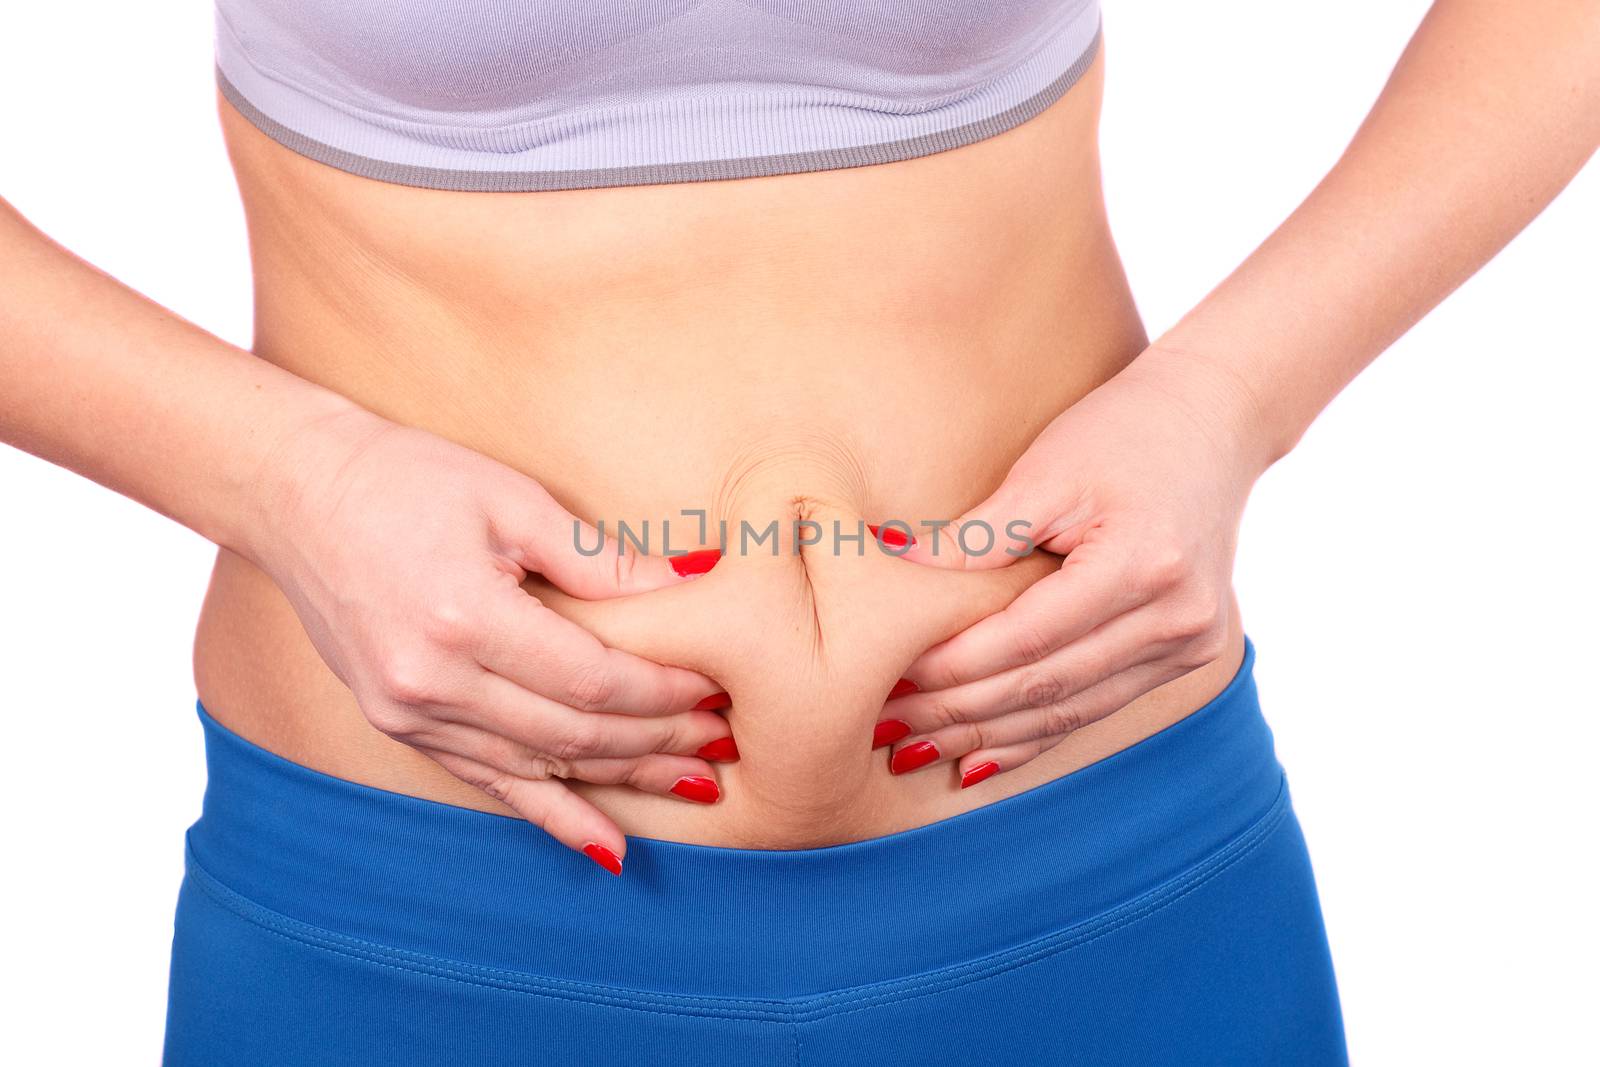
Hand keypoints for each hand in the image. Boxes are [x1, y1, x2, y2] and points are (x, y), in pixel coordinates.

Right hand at [251, 408, 734, 874]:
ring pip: (541, 767)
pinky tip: (606, 846)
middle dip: (658, 741)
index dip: (662, 693)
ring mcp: (410, 713)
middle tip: (722, 741)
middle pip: (573, 733)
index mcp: (463, 618)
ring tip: (692, 782)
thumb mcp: (511, 500)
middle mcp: (432, 682)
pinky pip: (491, 782)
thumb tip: (691, 583)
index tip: (716, 688)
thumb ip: (599, 560)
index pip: (591, 679)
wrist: (298, 493)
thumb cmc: (407, 479)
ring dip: (622, 778)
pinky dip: (553, 812)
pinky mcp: (400, 724)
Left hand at [878, 347, 1271, 787]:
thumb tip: (890, 562)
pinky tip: (976, 760)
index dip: (953, 664)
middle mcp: (1175, 618)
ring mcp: (1189, 644)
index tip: (888, 674)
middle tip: (884, 726)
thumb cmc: (1122, 432)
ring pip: (1069, 711)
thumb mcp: (1046, 470)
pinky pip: (1095, 707)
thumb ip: (975, 535)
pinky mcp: (1186, 656)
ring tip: (913, 751)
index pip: (1028, 637)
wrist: (1214, 420)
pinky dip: (1033, 734)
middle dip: (957, 711)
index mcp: (1141, 567)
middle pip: (1046, 685)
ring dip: (986, 736)